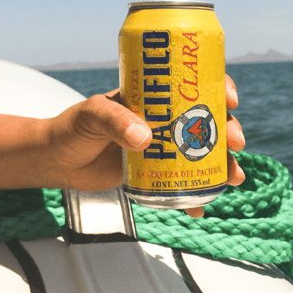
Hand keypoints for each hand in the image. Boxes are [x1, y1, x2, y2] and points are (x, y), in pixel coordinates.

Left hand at [44, 75, 244, 214]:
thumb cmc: (72, 128)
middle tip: (236, 144)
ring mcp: (163, 148)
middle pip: (207, 121)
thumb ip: (115, 122)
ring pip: (202, 154)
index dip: (218, 88)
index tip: (230, 99)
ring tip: (235, 178)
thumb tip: (145, 138)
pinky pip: (182, 185)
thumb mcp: (92, 116)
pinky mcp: (155, 174)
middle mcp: (164, 119)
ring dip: (223, 165)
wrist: (57, 160)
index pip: (193, 83)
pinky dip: (194, 197)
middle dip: (228, 132)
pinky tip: (201, 208)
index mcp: (155, 96)